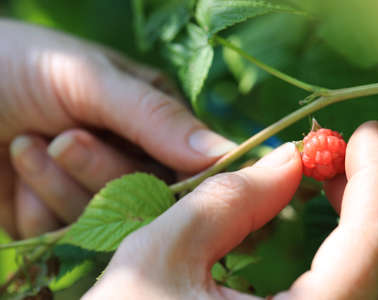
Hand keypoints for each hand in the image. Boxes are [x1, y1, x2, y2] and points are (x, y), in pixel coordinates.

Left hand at [0, 20, 235, 237]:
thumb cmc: (19, 65)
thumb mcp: (89, 78)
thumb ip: (156, 117)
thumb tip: (225, 151)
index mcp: (152, 119)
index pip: (190, 162)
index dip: (185, 178)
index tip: (161, 178)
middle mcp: (131, 157)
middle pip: (147, 196)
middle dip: (103, 172)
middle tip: (64, 139)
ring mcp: (94, 189)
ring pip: (106, 219)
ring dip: (62, 184)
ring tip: (27, 144)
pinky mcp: (58, 216)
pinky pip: (65, 233)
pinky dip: (38, 204)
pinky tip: (17, 165)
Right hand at [82, 121, 377, 299]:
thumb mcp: (160, 256)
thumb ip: (229, 201)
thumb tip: (288, 160)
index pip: (370, 242)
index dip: (375, 176)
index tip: (365, 132)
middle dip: (373, 198)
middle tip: (340, 156)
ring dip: (367, 228)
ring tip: (334, 184)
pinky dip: (354, 260)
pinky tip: (327, 233)